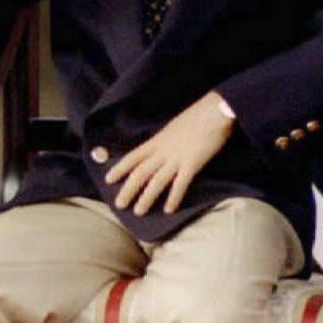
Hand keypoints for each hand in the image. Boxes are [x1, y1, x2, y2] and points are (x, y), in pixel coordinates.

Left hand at [103, 92, 234, 215]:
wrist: (214, 111)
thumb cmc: (196, 117)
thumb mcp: (173, 128)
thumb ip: (165, 141)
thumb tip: (159, 150)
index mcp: (156, 141)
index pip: (132, 157)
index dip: (119, 169)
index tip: (108, 179)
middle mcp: (162, 151)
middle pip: (140, 172)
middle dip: (128, 190)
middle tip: (119, 205)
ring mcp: (176, 158)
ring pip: (156, 181)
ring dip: (146, 198)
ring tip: (139, 212)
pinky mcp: (192, 164)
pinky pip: (180, 184)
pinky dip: (173, 197)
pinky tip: (168, 210)